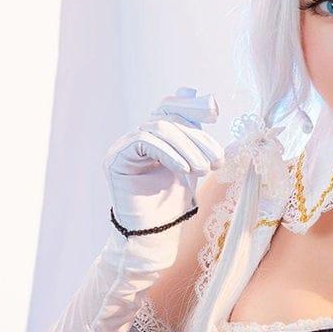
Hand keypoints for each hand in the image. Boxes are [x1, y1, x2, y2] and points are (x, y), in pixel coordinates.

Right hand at [105, 85, 222, 239]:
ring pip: (159, 128)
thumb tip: (203, 96)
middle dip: (197, 136)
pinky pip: (144, 141)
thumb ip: (195, 136)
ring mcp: (124, 146)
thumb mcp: (192, 164)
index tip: (215, 113)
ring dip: (187, 148)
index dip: (192, 105)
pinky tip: (184, 169)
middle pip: (168, 117)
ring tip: (203, 170)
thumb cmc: (173, 204)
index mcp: (155, 135)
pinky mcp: (116, 159)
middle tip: (216, 159)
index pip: (171, 106)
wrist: (156, 235)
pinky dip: (168, 153)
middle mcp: (137, 136)